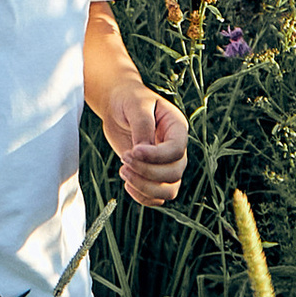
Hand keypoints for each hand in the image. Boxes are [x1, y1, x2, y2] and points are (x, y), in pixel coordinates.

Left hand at [101, 85, 188, 207]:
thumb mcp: (136, 105)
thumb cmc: (129, 99)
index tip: (133, 150)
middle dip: (147, 172)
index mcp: (177, 127)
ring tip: (123, 172)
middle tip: (124, 158)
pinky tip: (127, 183)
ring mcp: (166, 164)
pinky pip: (157, 197)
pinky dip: (143, 197)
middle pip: (174, 173)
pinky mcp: (154, 175)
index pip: (176, 150)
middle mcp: (176, 148)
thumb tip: (142, 151)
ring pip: (169, 190)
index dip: (156, 156)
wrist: (118, 106)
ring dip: (145, 187)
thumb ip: (142, 126)